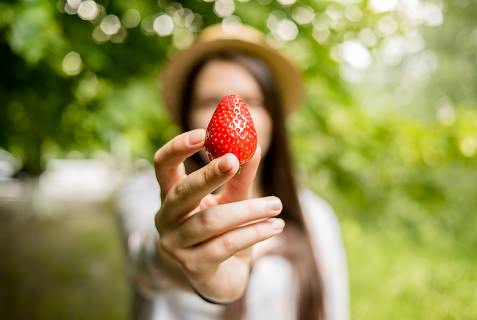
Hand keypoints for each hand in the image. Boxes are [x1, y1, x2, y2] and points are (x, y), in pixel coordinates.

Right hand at [154, 129, 283, 301]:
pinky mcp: (193, 266)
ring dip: (247, 210)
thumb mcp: (230, 200)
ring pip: (210, 221)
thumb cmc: (221, 231)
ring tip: (276, 204)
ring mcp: (176, 244)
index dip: (177, 148)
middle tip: (235, 159)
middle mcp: (166, 218)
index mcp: (171, 195)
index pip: (163, 166)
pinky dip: (254, 233)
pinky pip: (226, 245)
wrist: (218, 277)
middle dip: (208, 174)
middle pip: (182, 192)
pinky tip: (275, 226)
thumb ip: (240, 176)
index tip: (204, 133)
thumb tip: (255, 146)